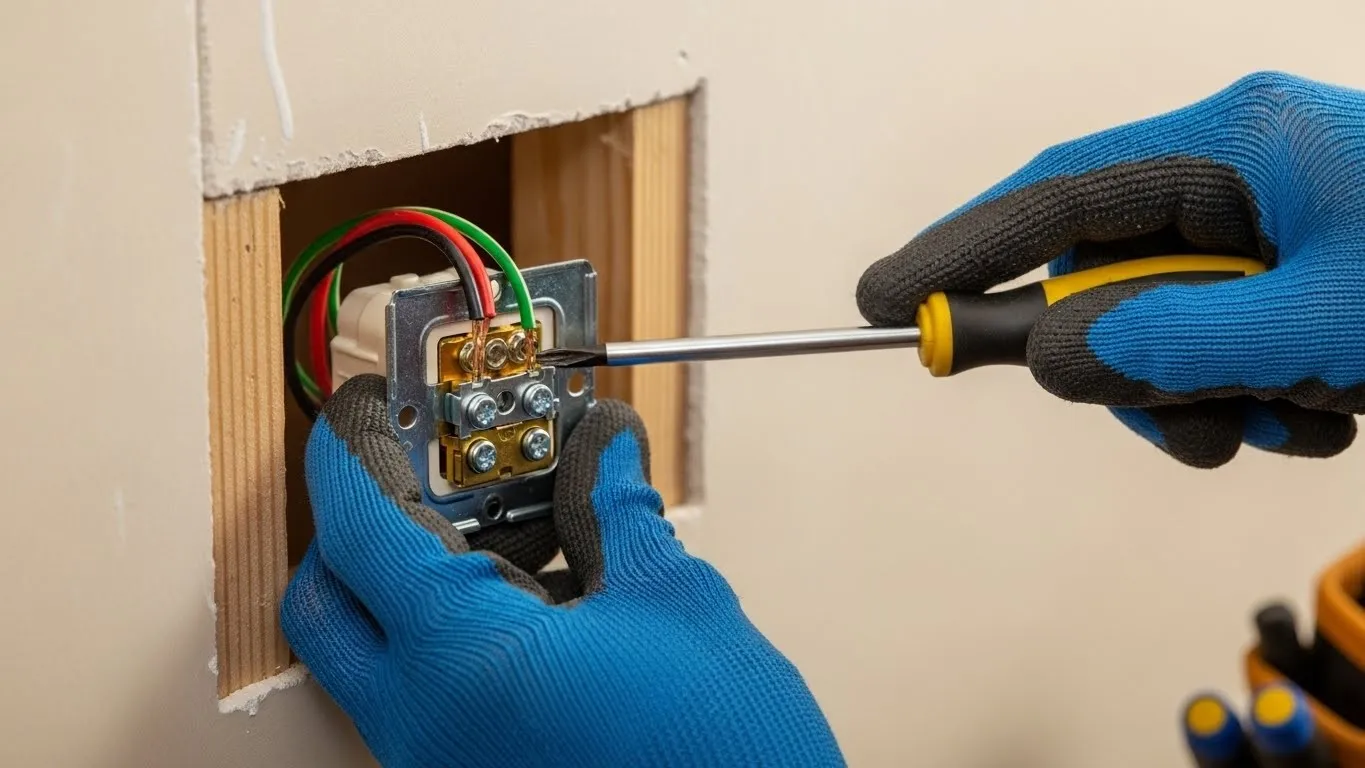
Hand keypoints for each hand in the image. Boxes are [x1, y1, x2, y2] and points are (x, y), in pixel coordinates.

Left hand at [280, 375, 843, 767]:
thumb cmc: (726, 763)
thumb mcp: (677, 608)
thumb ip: (619, 515)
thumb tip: (606, 454)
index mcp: (463, 661)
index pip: (360, 529)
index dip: (355, 450)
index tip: (368, 407)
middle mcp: (426, 726)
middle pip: (329, 601)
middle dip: (356, 524)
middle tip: (417, 469)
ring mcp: (442, 765)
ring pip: (373, 654)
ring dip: (413, 580)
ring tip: (504, 527)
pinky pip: (424, 696)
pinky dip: (451, 636)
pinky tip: (534, 599)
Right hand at [858, 71, 1364, 467]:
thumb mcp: (1327, 318)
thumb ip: (1178, 340)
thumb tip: (1057, 357)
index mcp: (1232, 144)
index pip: (1054, 193)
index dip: (960, 248)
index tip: (886, 302)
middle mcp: (1236, 177)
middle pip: (1101, 276)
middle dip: (1127, 365)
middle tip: (1179, 423)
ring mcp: (1263, 232)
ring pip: (1156, 328)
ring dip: (1201, 398)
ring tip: (1290, 418)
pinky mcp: (1288, 283)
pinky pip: (1214, 350)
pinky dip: (1249, 400)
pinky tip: (1325, 408)